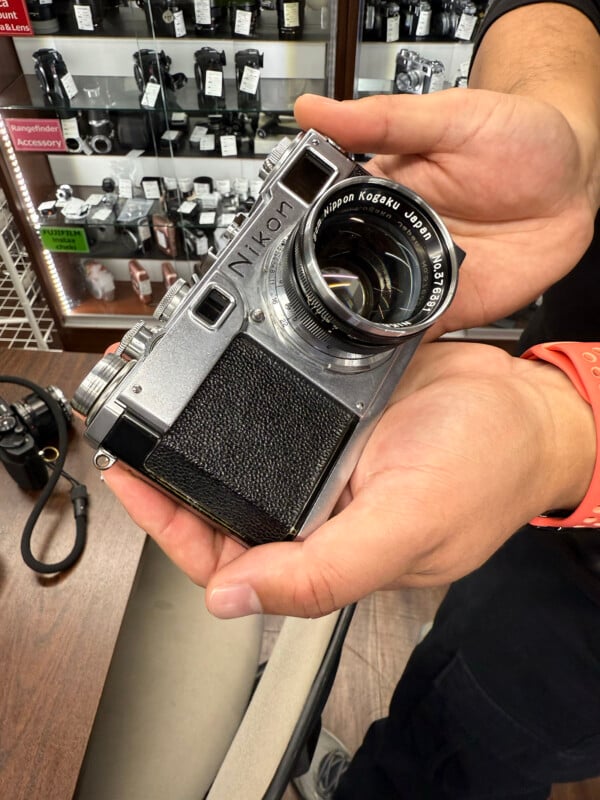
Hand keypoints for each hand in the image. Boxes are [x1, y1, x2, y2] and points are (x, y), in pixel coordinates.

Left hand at [104, 342, 594, 617]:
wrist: (525, 403)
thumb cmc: (488, 467)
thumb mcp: (408, 524)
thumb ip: (326, 571)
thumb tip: (236, 601)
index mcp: (331, 551)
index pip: (234, 564)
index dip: (177, 534)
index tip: (138, 488)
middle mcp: (322, 514)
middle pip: (226, 515)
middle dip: (174, 485)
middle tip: (133, 443)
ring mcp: (326, 466)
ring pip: (243, 470)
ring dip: (199, 447)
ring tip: (158, 414)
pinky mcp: (333, 422)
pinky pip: (270, 422)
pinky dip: (237, 410)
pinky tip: (214, 393)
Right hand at [294, 90, 597, 335]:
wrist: (574, 181)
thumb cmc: (518, 139)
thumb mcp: (447, 118)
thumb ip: (382, 121)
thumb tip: (315, 111)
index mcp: (383, 192)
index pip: (325, 217)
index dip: (298, 233)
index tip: (276, 244)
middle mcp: (396, 237)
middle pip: (341, 272)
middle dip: (319, 288)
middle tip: (298, 298)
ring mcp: (421, 273)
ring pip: (371, 308)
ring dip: (352, 321)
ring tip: (327, 332)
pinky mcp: (449, 304)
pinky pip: (413, 331)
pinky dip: (395, 344)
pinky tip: (376, 348)